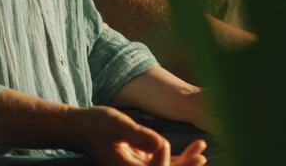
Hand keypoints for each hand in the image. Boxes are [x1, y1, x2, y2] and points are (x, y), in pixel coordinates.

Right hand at [68, 105, 207, 165]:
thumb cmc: (97, 124)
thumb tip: (162, 143)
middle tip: (200, 156)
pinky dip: (181, 158)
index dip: (163, 161)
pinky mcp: (144, 161)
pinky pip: (166, 163)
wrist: (83, 127)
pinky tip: (195, 150)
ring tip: (201, 149)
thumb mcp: (117, 124)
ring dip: (187, 163)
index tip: (161, 142)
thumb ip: (138, 135)